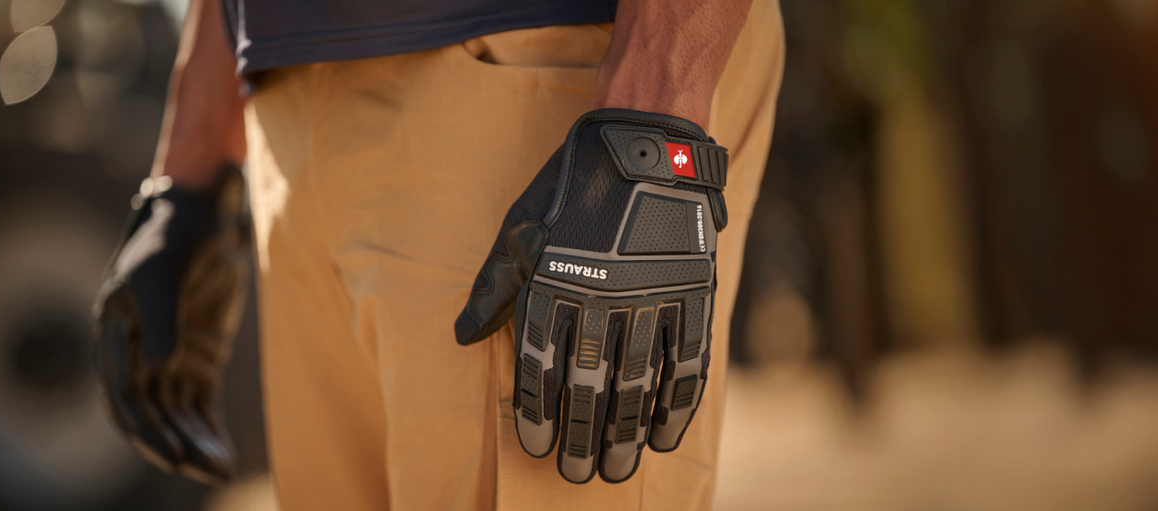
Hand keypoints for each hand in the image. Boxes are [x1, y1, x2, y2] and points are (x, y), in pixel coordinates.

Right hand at [93, 166, 251, 485]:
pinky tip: (226, 457)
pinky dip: (211, 432)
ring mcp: (169, 357)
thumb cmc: (179, 234)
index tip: (171, 455)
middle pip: (150, 413)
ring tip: (220, 471)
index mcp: (117, 333)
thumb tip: (160, 367)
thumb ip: (163, 318)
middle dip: (173, 445)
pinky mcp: (199, 359)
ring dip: (195, 445)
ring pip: (177, 415)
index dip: (144, 429)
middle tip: (199, 471)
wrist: (208, 211)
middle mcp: (138, 351)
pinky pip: (200, 406)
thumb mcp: (167, 271)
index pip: (124, 396)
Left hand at [456, 109, 729, 483]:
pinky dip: (676, 403)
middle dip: (582, 437)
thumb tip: (464, 337)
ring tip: (617, 470)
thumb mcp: (520, 229)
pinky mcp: (693, 292)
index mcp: (555, 283)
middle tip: (578, 473)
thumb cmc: (573, 188)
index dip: (536, 412)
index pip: (540, 365)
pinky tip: (664, 435)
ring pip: (637, 383)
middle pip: (590, 385)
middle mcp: (603, 296)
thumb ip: (494, 287)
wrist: (647, 145)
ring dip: (626, 433)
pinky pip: (686, 360)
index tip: (535, 447)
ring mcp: (652, 296)